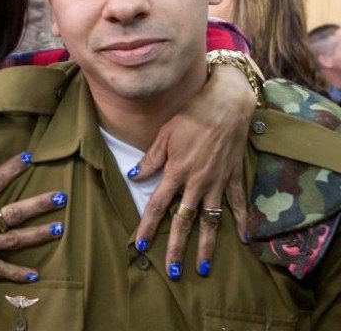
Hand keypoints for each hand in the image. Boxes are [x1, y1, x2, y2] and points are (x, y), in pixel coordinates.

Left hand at [132, 64, 254, 278]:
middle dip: (176, 248)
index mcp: (176, 172)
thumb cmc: (190, 116)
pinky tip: (243, 239)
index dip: (147, 226)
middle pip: (184, 221)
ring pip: (210, 221)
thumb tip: (134, 177)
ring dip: (207, 245)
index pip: (158, 206)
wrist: (225, 105)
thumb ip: (151, 160)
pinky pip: (238, 204)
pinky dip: (241, 221)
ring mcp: (217, 182)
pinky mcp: (233, 178)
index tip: (139, 245)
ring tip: (203, 268)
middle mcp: (196, 183)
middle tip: (173, 272)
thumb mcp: (164, 135)